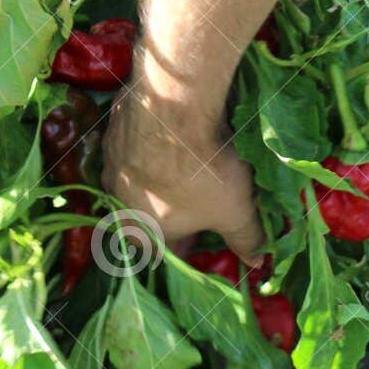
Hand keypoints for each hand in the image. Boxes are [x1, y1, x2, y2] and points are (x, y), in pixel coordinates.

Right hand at [102, 79, 265, 263]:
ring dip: (161, 175)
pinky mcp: (113, 130)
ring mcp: (111, 163)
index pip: (163, 252)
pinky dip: (153, 143)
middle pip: (148, 213)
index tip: (206, 233)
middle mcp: (116, 201)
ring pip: (138, 177)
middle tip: (202, 198)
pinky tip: (176, 133)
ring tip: (192, 161)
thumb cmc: (202, 172)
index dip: (188, 245)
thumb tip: (257, 261)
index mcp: (141, 231)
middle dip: (174, 210)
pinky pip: (135, 144)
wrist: (173, 107)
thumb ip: (245, 239)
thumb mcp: (235, 211)